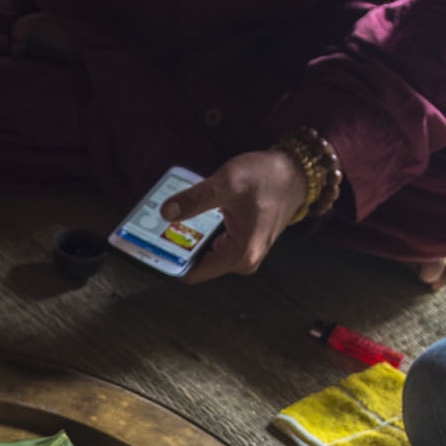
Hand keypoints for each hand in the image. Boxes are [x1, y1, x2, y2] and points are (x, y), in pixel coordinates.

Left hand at [159, 149, 307, 284]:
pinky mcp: (245, 243)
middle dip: (177, 248)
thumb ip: (195, 199)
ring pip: (205, 253)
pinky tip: (190, 217)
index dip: (170, 262)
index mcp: (239, 256)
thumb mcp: (227, 184)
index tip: (149, 248)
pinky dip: (202, 233)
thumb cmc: (267, 178)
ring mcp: (245, 254)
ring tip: (167, 221)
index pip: (192, 273)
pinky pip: (215, 244)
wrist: (297, 172)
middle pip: (197, 263)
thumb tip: (166, 212)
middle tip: (152, 229)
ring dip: (188, 239)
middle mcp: (243, 261)